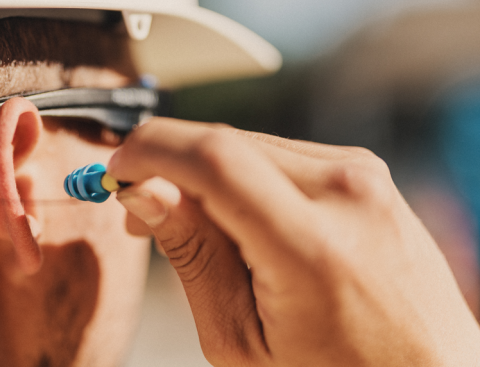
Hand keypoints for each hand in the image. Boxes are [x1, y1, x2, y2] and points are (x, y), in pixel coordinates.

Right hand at [108, 118, 479, 365]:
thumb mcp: (241, 338)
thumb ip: (192, 256)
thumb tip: (144, 194)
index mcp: (313, 248)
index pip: (213, 158)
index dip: (149, 151)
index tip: (116, 171)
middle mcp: (346, 193)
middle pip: (225, 143)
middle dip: (168, 165)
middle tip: (140, 210)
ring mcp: (364, 175)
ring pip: (248, 144)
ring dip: (203, 172)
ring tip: (189, 225)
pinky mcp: (366, 171)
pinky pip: (279, 154)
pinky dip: (241, 175)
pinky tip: (234, 216)